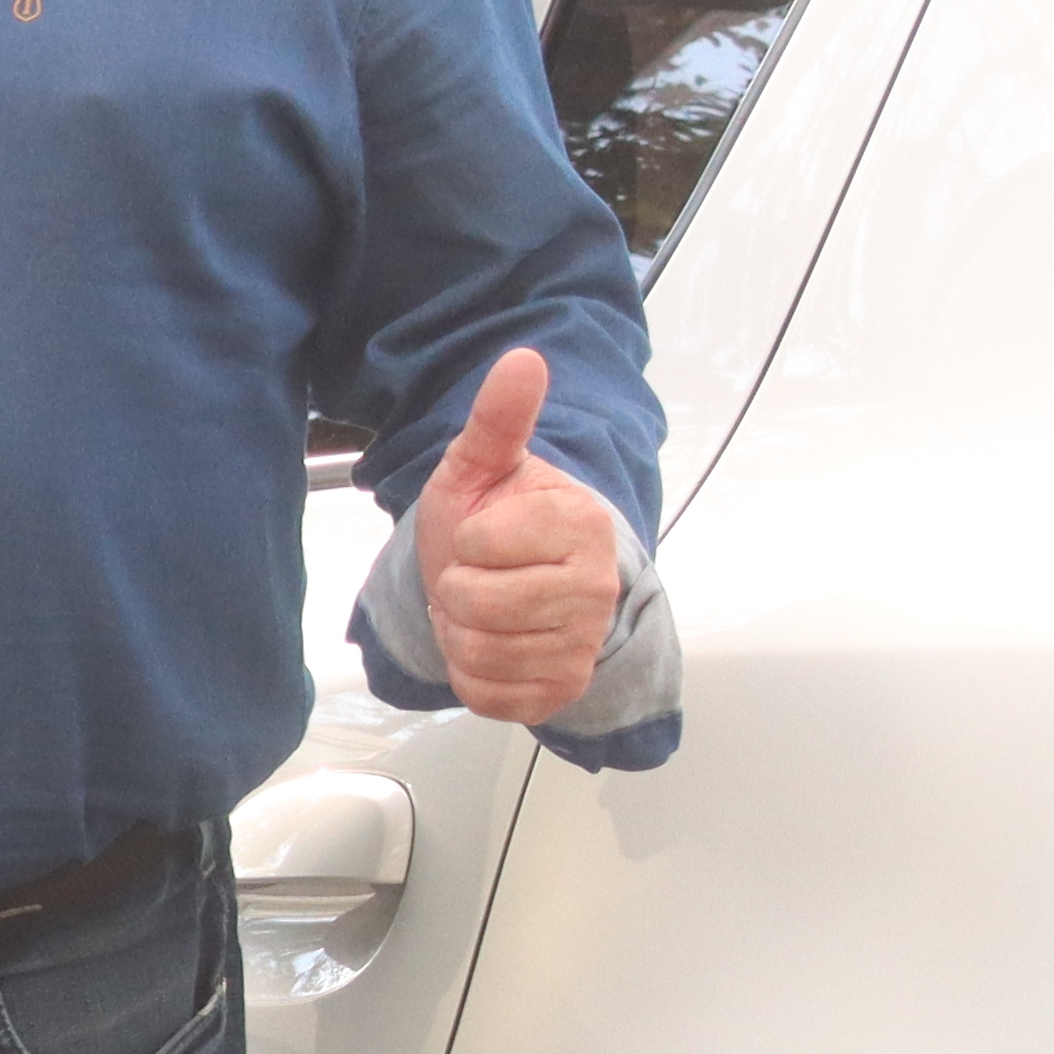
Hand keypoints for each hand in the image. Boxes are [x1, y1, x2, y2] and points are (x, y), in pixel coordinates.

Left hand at [410, 349, 630, 725]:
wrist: (506, 581)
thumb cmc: (491, 518)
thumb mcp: (480, 467)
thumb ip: (499, 419)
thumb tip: (523, 359)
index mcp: (582, 524)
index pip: (482, 545)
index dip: (466, 541)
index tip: (486, 535)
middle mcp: (596, 588)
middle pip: (476, 602)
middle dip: (456, 589)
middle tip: (477, 576)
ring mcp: (582, 644)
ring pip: (477, 651)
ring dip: (460, 632)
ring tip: (481, 609)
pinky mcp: (561, 690)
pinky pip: (485, 693)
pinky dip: (469, 673)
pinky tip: (489, 645)